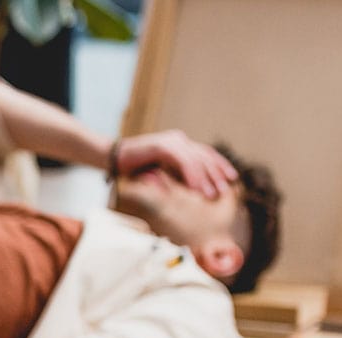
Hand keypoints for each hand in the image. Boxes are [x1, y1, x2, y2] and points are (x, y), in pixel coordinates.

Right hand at [116, 130, 237, 198]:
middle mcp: (178, 139)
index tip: (231, 179)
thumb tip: (180, 191)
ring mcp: (171, 141)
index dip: (219, 165)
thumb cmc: (131, 167)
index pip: (205, 153)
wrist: (110, 158)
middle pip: (204, 156)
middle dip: (216, 174)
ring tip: (210, 194)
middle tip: (224, 190)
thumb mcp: (157, 173)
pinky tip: (194, 189)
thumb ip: (170, 178)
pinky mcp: (163, 146)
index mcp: (179, 144)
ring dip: (204, 178)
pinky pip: (182, 161)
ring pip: (195, 160)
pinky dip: (190, 176)